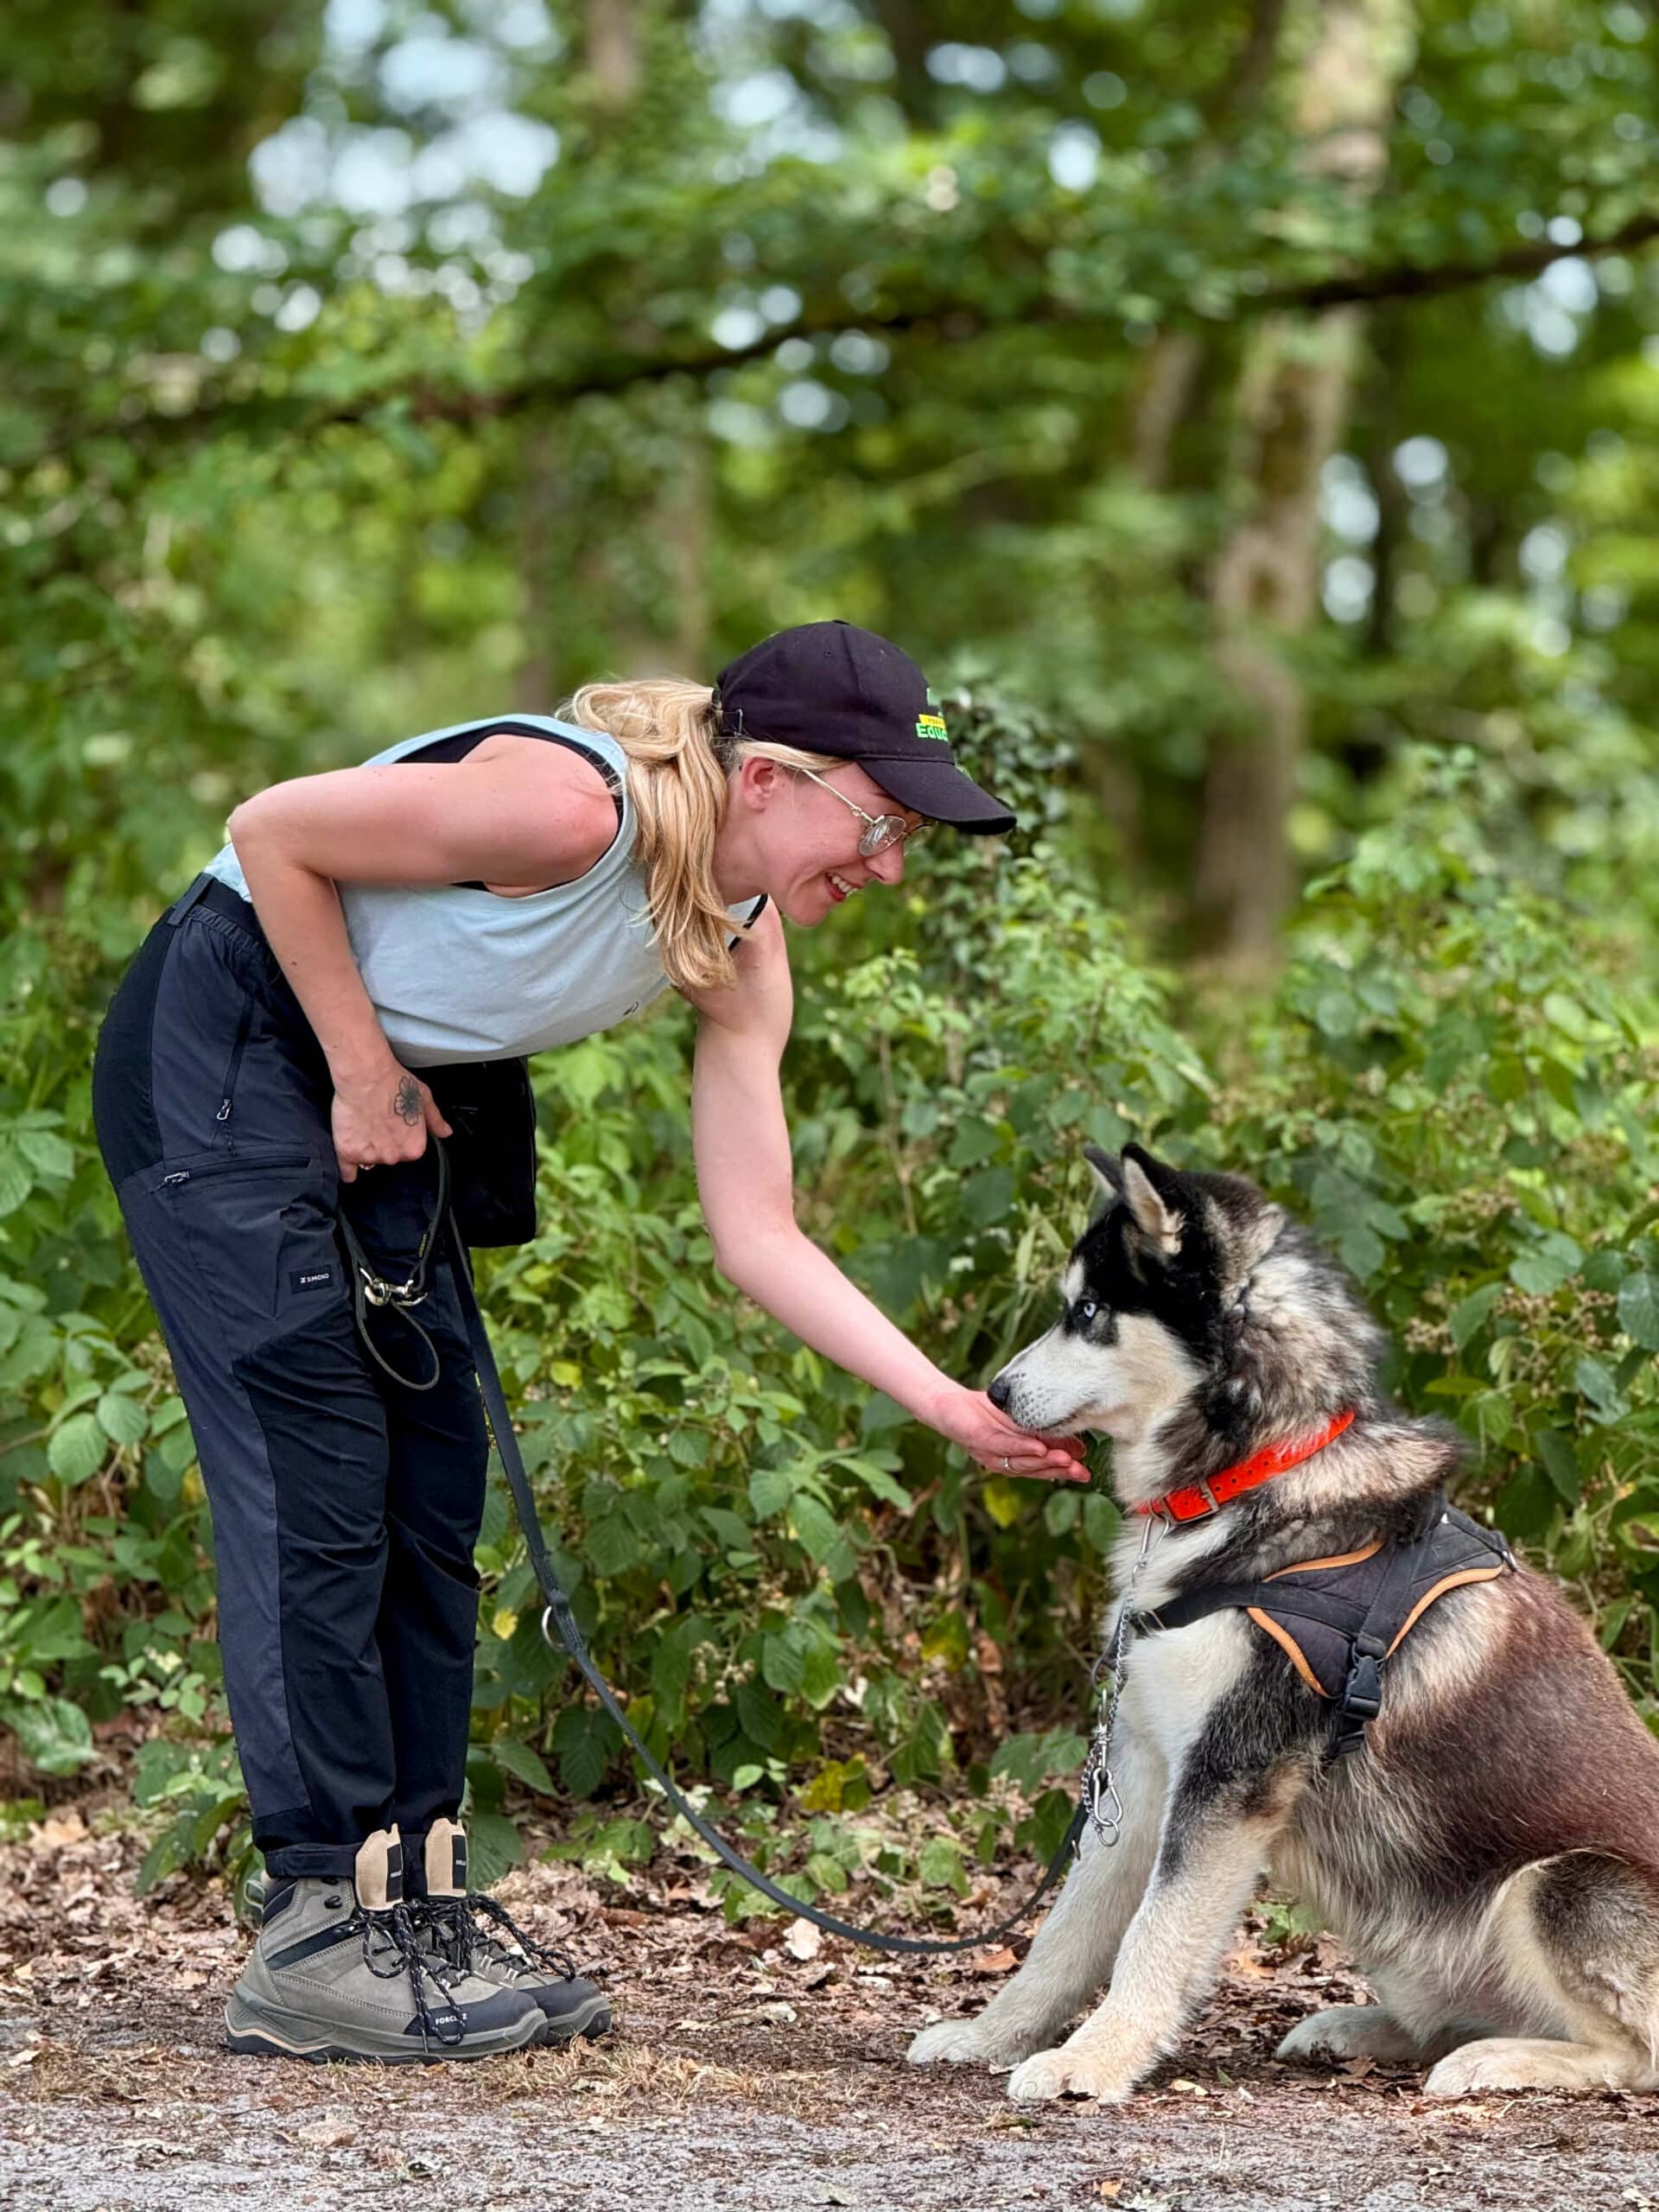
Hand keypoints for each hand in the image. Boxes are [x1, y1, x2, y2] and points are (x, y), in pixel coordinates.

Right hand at [330, 1059, 451, 1182]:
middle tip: (378, 1123)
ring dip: (365, 1149)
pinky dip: (347, 1169)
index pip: (407, 1152)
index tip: (394, 1127)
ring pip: (368, 1160)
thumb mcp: (424, 1098)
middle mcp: (394, 1156)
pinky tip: (349, 1164)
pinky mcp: (347, 1152)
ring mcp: (369, 1156)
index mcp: (414, 1147)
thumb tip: (445, 1132)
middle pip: (388, 1157)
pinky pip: (347, 1172)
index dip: (401, 1139)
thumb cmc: (394, 1082)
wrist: (366, 1075)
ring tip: (364, 1125)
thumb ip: (435, 1119)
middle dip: (384, 1144)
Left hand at [924, 1382, 1089, 1482]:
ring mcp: (991, 1453)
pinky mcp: (979, 1440)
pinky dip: (1021, 1447)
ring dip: (1045, 1461)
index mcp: (1017, 1459)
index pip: (1043, 1469)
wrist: (950, 1404)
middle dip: (1060, 1470)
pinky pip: (1003, 1445)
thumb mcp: (1023, 1424)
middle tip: (1081, 1471)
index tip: (1087, 1474)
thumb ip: (1046, 1436)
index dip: (1064, 1473)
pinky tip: (1038, 1447)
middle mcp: (1005, 1462)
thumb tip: (1079, 1446)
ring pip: (1022, 1460)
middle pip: (1035, 1469)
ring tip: (1066, 1460)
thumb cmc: (988, 1414)